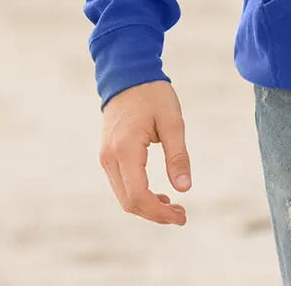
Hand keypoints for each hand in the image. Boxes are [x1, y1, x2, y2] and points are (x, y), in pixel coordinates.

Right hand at [99, 79, 191, 224]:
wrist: (127, 74)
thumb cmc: (152, 94)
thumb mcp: (172, 121)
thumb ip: (178, 155)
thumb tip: (185, 188)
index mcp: (125, 150)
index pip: (138, 196)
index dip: (159, 212)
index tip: (182, 216)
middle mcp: (109, 158)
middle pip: (128, 202)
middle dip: (155, 214)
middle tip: (181, 215)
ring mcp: (106, 157)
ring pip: (123, 196)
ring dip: (147, 206)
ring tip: (173, 205)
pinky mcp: (108, 155)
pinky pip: (121, 184)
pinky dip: (138, 194)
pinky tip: (158, 194)